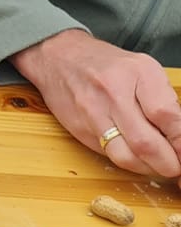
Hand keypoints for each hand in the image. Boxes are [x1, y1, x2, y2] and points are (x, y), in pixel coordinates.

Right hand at [11, 29, 180, 178]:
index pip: (166, 116)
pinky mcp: (80, 129)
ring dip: (149, 168)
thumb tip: (180, 137)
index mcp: (136, 73)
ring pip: (126, 157)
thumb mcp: (144, 69)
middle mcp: (112, 93)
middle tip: (177, 166)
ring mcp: (92, 113)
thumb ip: (164, 100)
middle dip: (169, 164)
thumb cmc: (107, 64)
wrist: (57, 57)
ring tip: (158, 163)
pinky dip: (128, 161)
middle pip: (146, 144)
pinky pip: (109, 155)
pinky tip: (136, 155)